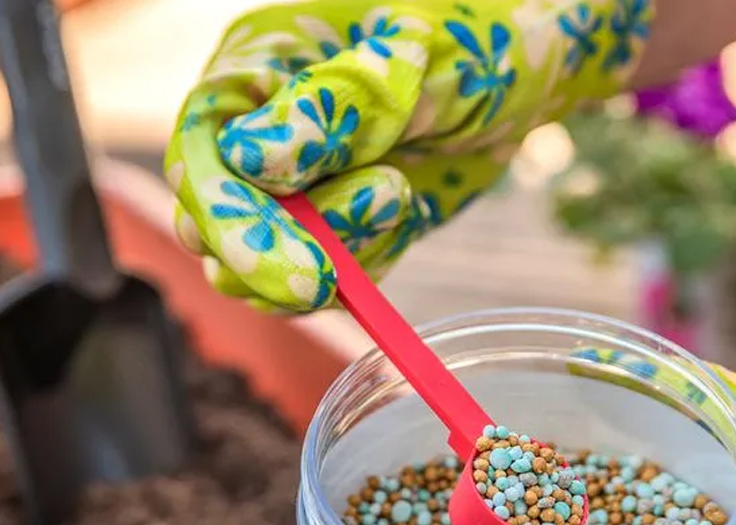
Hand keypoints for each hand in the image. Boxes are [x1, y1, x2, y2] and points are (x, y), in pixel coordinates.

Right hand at [164, 0, 654, 311]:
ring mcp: (295, 187)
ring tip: (397, 195)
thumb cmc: (476, 35)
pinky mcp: (336, 228)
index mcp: (254, 68)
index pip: (200, 153)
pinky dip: (362, 267)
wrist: (535, 66)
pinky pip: (325, 279)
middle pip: (212, 223)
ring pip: (260, 265)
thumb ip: (331, 110)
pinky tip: (406, 208)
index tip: (291, 263)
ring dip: (325, 257)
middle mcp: (257, 132)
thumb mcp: (413, 61)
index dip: (229, 216)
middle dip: (270, 257)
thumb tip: (244, 159)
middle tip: (331, 275)